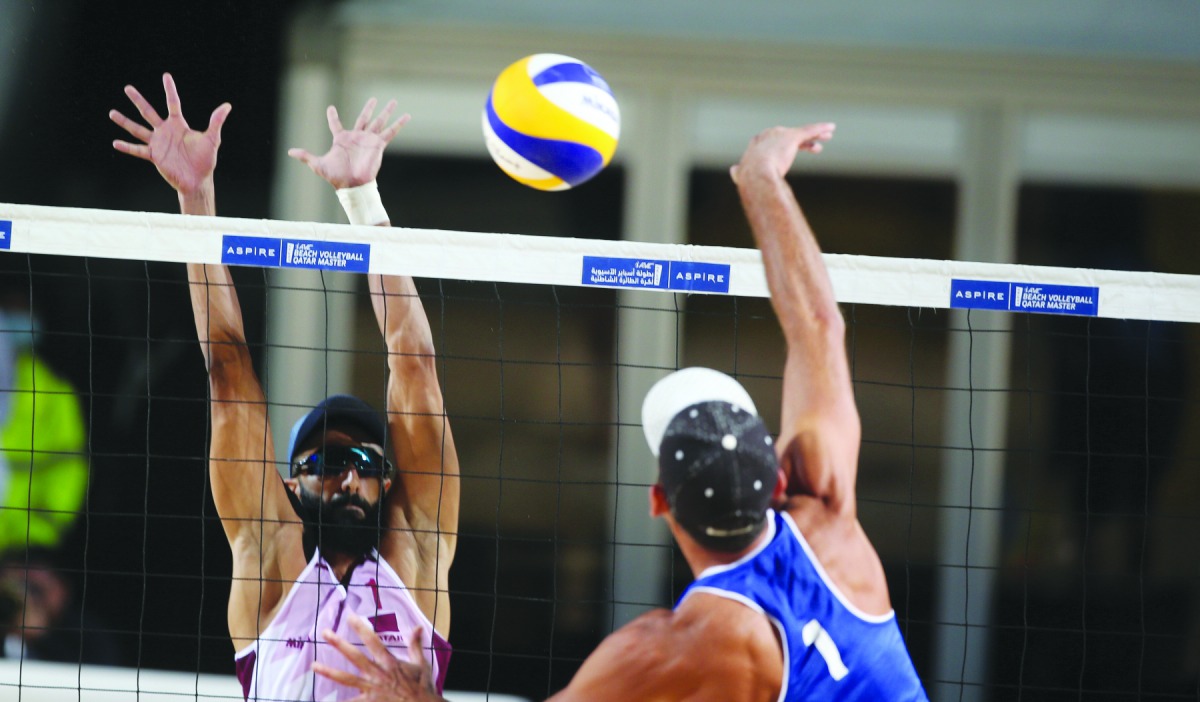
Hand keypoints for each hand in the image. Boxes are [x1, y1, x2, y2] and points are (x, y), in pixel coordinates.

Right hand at [110, 73, 230, 197]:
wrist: (198, 180)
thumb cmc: (205, 160)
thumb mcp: (211, 139)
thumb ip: (216, 122)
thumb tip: (227, 106)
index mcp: (178, 125)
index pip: (173, 103)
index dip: (170, 90)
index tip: (166, 75)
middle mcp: (165, 131)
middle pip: (149, 112)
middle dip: (138, 100)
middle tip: (127, 88)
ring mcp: (158, 143)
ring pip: (138, 129)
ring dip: (125, 121)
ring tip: (112, 113)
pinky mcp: (154, 156)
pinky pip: (138, 150)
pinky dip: (127, 147)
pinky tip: (115, 143)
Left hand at [289, 98, 409, 189]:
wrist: (352, 185)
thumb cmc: (336, 176)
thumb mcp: (318, 164)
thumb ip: (306, 156)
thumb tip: (290, 152)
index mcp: (342, 139)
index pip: (336, 124)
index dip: (332, 116)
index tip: (331, 108)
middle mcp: (356, 137)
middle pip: (364, 118)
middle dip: (369, 108)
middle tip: (374, 98)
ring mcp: (368, 140)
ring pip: (379, 122)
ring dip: (386, 111)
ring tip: (394, 101)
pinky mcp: (378, 145)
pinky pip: (390, 132)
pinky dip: (399, 125)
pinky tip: (407, 116)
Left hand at [312, 615, 445, 701]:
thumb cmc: (422, 687)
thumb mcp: (422, 664)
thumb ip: (415, 645)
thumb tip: (417, 626)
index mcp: (389, 662)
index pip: (372, 641)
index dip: (361, 628)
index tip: (350, 617)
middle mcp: (378, 674)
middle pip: (355, 656)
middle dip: (339, 644)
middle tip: (325, 633)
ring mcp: (371, 689)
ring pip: (346, 679)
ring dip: (329, 672)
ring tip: (314, 666)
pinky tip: (324, 701)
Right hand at [729, 123, 835, 183]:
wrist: (756, 176)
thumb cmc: (749, 179)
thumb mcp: (743, 175)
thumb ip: (739, 173)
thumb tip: (734, 171)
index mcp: (757, 142)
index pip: (776, 142)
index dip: (787, 148)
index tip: (796, 152)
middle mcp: (769, 134)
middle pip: (791, 136)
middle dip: (804, 141)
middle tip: (816, 148)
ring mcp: (781, 134)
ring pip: (803, 133)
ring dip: (817, 134)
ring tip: (829, 136)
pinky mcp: (792, 136)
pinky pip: (809, 131)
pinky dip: (821, 129)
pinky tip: (831, 128)